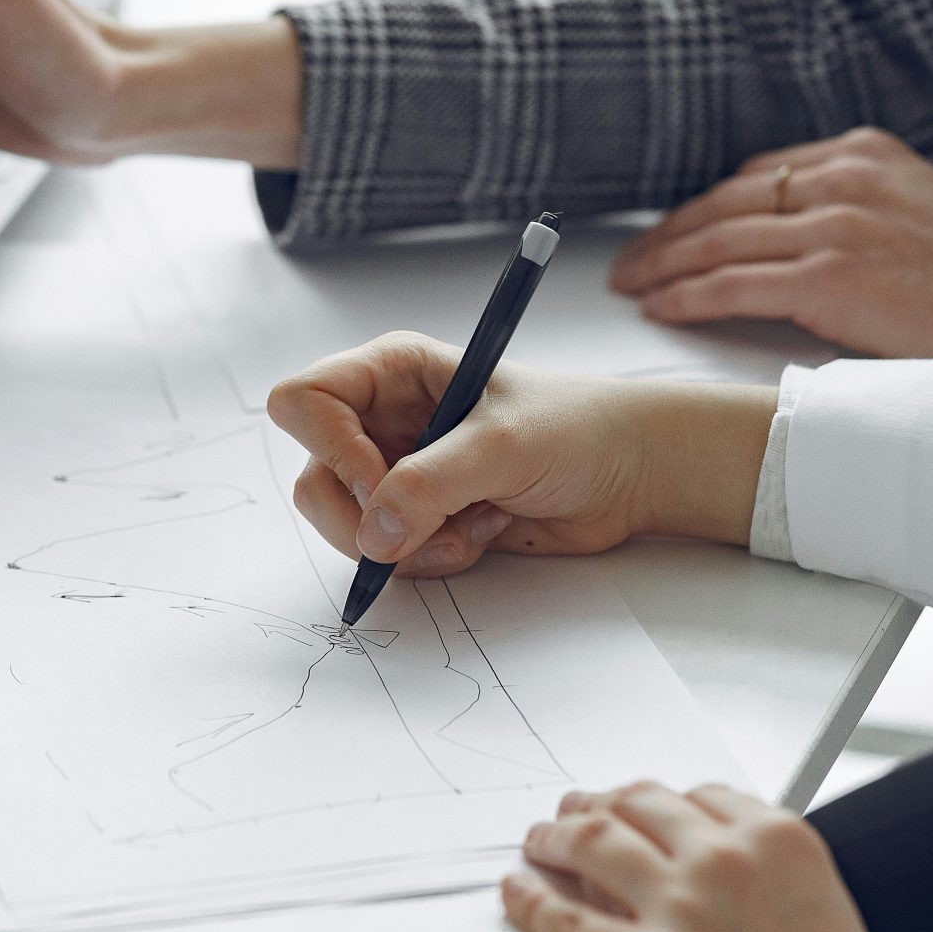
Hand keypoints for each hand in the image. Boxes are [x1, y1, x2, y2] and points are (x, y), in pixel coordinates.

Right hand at [266, 332, 773, 578]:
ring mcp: (396, 473)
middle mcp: (382, 419)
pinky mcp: (418, 518)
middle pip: (313, 478)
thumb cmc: (576, 429)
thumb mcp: (502, 446)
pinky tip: (480, 535)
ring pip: (346, 526)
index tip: (382, 483)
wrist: (628, 474)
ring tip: (470, 528)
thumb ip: (432, 484)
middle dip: (365, 517)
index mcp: (391, 372)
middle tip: (424, 527)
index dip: (331, 448)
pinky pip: (387, 556)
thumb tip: (374, 534)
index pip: (304, 401)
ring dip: (406, 545)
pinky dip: (429, 559)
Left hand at [504, 782, 932, 931]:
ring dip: (556, 838)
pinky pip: (562, 919)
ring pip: (592, 844)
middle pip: (637, 806)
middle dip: (599, 807)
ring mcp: (679, 911)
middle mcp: (729, 862)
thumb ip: (765, 890)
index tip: (636, 808)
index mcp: (784, 844)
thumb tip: (701, 885)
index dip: (656, 803)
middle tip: (575, 814)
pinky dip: (530, 900)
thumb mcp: (820, 925)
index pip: (700, 796)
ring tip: (539, 843)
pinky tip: (518, 894)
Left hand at [609, 128, 932, 358]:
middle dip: (671, 233)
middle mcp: (847, 177)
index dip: (707, 206)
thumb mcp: (925, 219)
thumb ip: (864, 215)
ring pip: (719, 239)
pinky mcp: (831, 277)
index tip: (676, 229)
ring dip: (664, 265)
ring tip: (631, 285)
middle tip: (631, 260)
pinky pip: (733, 283)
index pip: (760, 172)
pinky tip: (660, 307)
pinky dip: (687, 296)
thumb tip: (804, 245)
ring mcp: (838, 224)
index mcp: (869, 154)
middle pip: (727, 200)